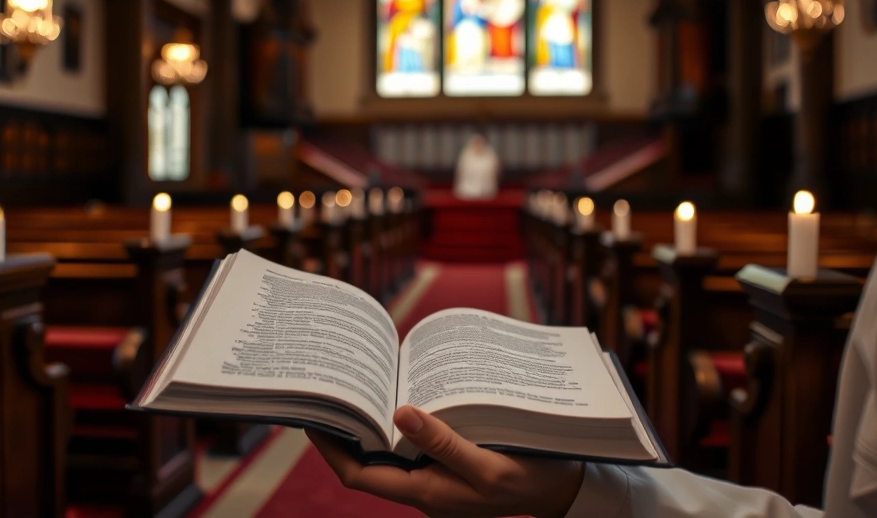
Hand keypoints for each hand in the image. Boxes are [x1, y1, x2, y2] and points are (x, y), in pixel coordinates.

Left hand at [306, 405, 585, 517]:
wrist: (563, 491)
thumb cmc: (528, 481)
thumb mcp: (487, 465)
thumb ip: (442, 442)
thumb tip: (399, 412)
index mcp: (424, 492)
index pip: (358, 475)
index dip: (331, 449)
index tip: (313, 415)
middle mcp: (423, 486)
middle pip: (368, 461)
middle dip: (348, 430)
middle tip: (334, 390)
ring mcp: (436, 476)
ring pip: (390, 450)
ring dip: (373, 421)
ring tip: (360, 386)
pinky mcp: (450, 463)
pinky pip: (415, 443)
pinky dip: (402, 419)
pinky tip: (402, 392)